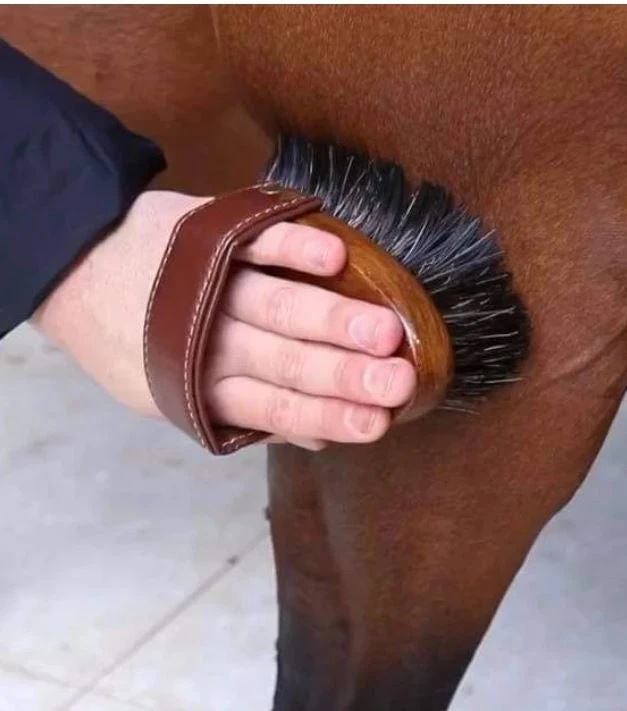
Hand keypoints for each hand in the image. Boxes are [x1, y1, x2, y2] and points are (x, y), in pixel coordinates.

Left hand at [33, 191, 415, 450]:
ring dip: (331, 319)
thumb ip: (249, 414)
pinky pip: (254, 240)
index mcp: (200, 387)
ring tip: (384, 332)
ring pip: (276, 306)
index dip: (330, 416)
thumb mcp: (174, 393)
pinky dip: (293, 248)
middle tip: (399, 380)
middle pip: (284, 361)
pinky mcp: (207, 232)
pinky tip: (334, 258)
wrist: (77, 264)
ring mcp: (207, 283)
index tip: (380, 421)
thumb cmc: (135, 337)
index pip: (277, 408)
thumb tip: (324, 439)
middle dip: (345, 373)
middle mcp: (206, 339)